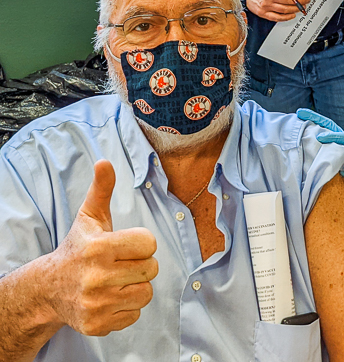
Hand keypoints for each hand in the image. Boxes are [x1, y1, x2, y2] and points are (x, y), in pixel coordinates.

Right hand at [47, 160, 157, 335]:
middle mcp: (96, 278)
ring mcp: (96, 304)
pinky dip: (126, 306)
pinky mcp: (97, 325)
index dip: (141, 242)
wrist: (50, 288)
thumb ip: (102, 189)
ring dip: (136, 285)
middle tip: (121, 262)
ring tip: (117, 279)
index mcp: (98, 248)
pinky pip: (135, 315)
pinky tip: (110, 297)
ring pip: (146, 293)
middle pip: (151, 269)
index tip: (126, 243)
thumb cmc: (78, 247)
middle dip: (140, 263)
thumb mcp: (89, 216)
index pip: (149, 244)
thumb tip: (104, 161)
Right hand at [296, 108, 343, 208]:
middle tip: (301, 113)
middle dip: (316, 120)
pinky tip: (305, 148)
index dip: (331, 136)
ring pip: (326, 140)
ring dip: (313, 132)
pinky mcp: (341, 164)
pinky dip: (315, 150)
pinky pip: (326, 155)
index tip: (320, 137)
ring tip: (298, 125)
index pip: (343, 136)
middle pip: (331, 130)